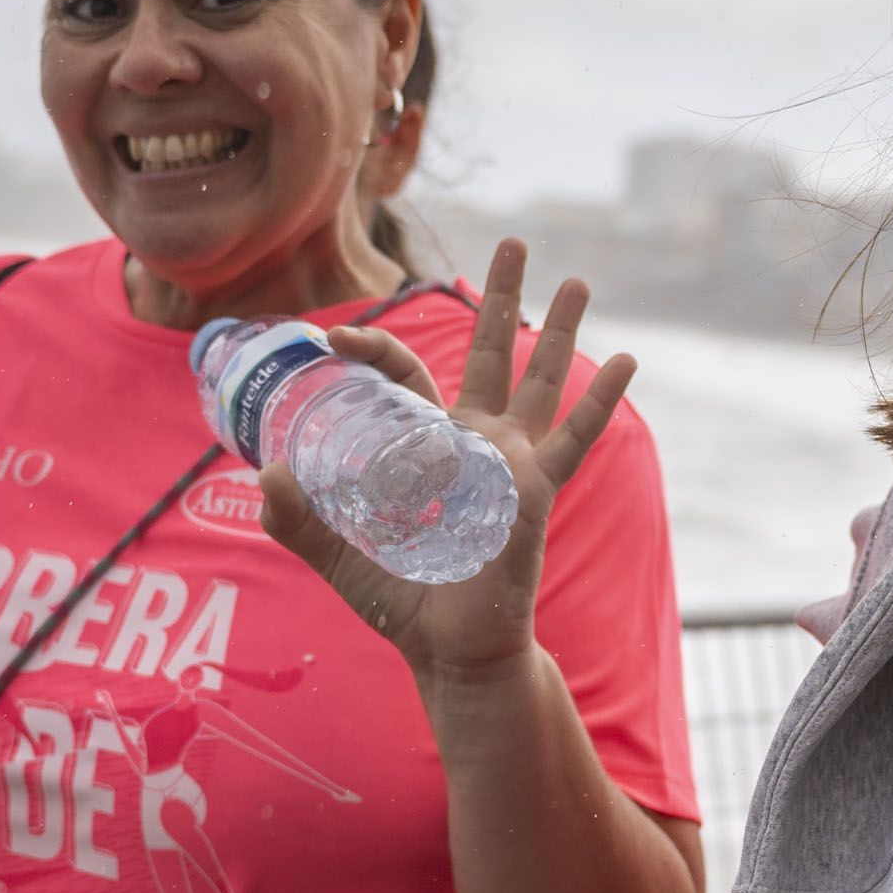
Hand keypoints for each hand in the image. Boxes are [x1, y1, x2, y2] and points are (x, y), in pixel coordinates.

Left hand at [259, 239, 634, 692]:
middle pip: (492, 354)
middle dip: (502, 298)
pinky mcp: (535, 490)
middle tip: (514, 241)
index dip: (375, 349)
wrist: (451, 651)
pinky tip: (627, 359)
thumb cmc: (405, 605)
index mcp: (430, 449)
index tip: (335, 338)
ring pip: (540, 381)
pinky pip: (574, 438)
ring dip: (559, 330)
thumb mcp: (339, 556)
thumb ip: (299, 519)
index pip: (407, 378)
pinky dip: (601, 399)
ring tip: (579, 279)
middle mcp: (478, 444)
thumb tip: (264, 470)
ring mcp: (512, 463)